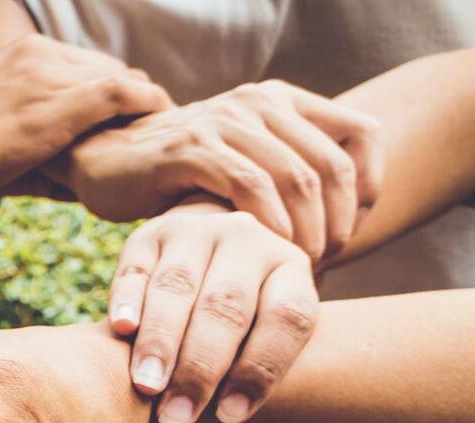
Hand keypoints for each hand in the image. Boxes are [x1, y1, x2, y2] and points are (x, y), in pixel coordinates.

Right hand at [0, 33, 169, 210]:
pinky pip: (126, 94)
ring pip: (124, 80)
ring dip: (146, 111)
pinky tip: (161, 133)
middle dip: (133, 104)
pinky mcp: (59, 104)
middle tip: (154, 141)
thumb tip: (77, 184)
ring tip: (163, 143)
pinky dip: (149, 109)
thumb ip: (38, 150)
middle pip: (112, 72)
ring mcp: (51, 75)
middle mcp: (40, 55)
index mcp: (23, 57)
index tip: (129, 131)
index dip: (114, 98)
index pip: (90, 69)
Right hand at [51, 79, 383, 259]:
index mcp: (282, 102)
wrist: (105, 159)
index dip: (369, 189)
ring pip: (295, 177)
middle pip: (331, 165)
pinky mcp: (191, 148)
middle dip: (338, 224)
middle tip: (324, 265)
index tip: (351, 236)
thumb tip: (343, 235)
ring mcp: (225, 121)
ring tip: (296, 269)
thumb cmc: (176, 178)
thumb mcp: (240, 168)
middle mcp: (259, 103)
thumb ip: (285, 180)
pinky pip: (249, 185)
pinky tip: (262, 253)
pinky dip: (266, 223)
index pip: (361, 135)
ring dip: (305, 232)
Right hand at [111, 205, 318, 422]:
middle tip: (177, 415)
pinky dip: (127, 301)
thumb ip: (252, 378)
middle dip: (201, 366)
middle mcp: (248, 240)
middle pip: (227, 306)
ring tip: (148, 388)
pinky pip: (135, 270)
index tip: (232, 417)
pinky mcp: (149, 234)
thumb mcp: (260, 339)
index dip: (260, 370)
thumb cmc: (236, 328)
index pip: (286, 318)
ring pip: (179, 287)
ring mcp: (196, 230)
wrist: (206, 256)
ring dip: (161, 341)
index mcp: (291, 269)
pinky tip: (121, 331)